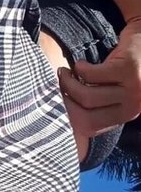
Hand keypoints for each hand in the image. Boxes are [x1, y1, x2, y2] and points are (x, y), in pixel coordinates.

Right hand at [58, 18, 140, 136]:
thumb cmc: (124, 66)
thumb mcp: (112, 91)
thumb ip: (96, 107)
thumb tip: (66, 125)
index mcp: (126, 114)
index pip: (89, 128)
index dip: (69, 116)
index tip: (59, 100)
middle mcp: (132, 106)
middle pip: (85, 115)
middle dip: (66, 100)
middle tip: (60, 84)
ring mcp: (133, 89)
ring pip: (87, 96)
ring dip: (69, 82)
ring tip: (65, 72)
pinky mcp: (128, 69)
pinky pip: (91, 75)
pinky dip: (80, 68)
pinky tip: (80, 63)